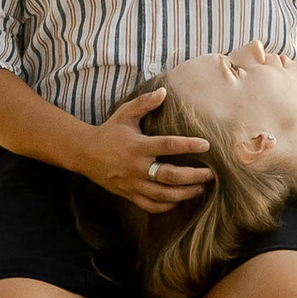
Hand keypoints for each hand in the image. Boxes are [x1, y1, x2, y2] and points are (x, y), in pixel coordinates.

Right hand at [80, 89, 213, 216]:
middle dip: (193, 176)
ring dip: (185, 193)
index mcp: (137, 146)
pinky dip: (167, 206)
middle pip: (169, 176)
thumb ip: (144, 103)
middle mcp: (136, 167)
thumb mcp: (124, 113)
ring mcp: (132, 184)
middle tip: (211, 174)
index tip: (206, 145)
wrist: (85, 154)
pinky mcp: (129, 195)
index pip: (167, 145)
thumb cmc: (109, 131)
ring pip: (163, 195)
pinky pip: (151, 206)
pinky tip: (179, 200)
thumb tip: (164, 91)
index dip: (188, 145)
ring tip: (201, 188)